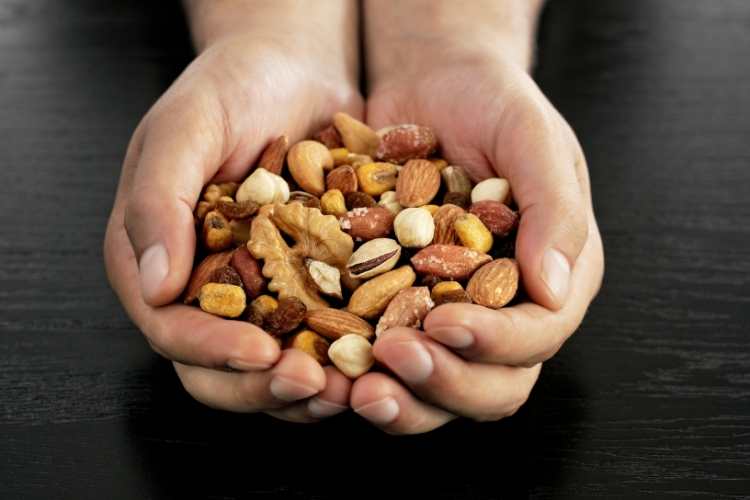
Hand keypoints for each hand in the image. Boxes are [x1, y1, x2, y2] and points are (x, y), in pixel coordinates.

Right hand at [104, 10, 361, 421]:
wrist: (292, 68)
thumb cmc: (228, 88)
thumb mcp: (183, 130)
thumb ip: (157, 201)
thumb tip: (154, 284)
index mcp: (159, 259)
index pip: (172, 328)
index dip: (214, 350)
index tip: (263, 353)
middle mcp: (205, 287)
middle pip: (220, 367)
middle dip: (265, 386)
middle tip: (315, 384)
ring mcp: (259, 291)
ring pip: (275, 365)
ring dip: (311, 387)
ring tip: (355, 386)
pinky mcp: (308, 285)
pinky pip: (323, 333)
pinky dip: (346, 352)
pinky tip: (379, 355)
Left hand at [351, 33, 603, 431]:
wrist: (429, 81)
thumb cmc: (490, 100)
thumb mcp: (531, 136)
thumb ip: (555, 208)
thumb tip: (556, 290)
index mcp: (551, 275)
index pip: (538, 334)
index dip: (496, 342)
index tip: (445, 323)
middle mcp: (504, 308)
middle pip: (491, 384)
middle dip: (445, 383)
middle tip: (396, 358)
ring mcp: (447, 313)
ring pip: (436, 389)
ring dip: (402, 400)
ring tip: (359, 388)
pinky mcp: (395, 307)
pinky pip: (381, 356)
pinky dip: (358, 372)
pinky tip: (328, 367)